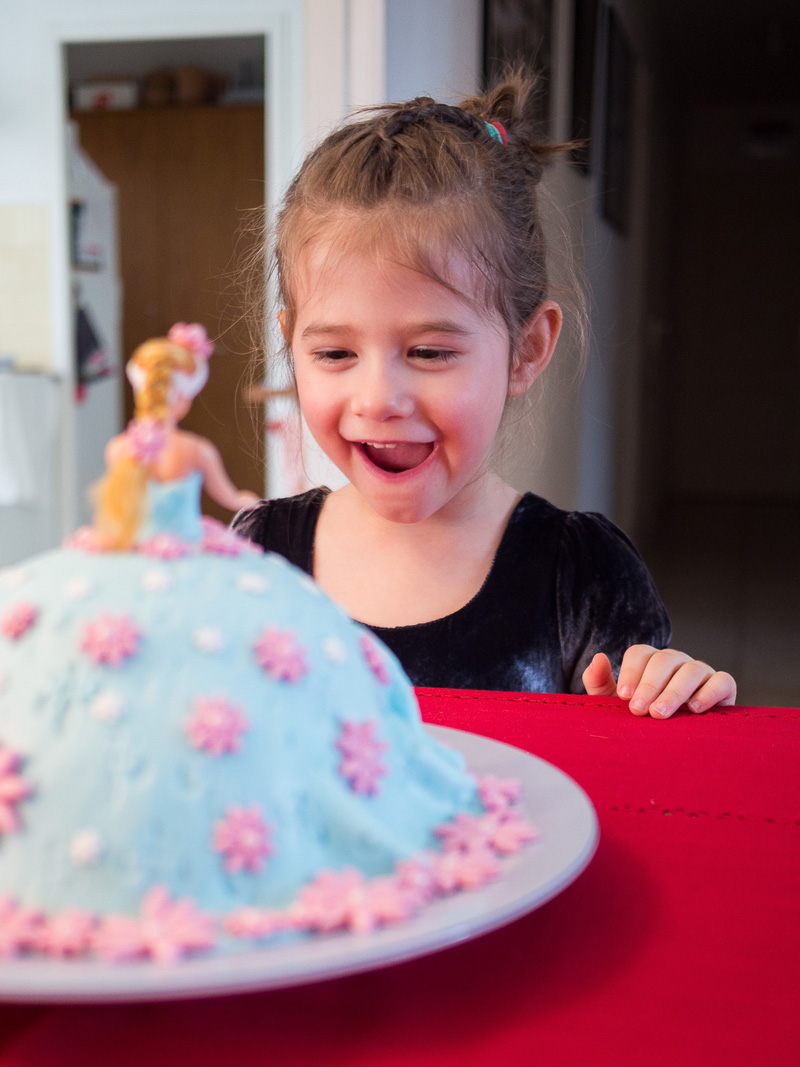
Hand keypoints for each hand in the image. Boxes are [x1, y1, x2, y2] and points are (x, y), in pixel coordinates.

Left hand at [582, 646, 736, 718]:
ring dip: (674, 692)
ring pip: (692, 670)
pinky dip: (710, 692)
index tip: (623, 696)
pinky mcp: (723, 687)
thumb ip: (599, 682)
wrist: (675, 743)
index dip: (631, 672)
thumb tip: (598, 657)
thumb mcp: (614, 704)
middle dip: (650, 685)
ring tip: (660, 714)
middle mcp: (676, 662)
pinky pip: (722, 681)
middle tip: (639, 710)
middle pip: (664, 660)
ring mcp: (700, 672)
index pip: (640, 653)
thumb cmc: (642, 718)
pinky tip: (695, 709)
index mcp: (649, 662)